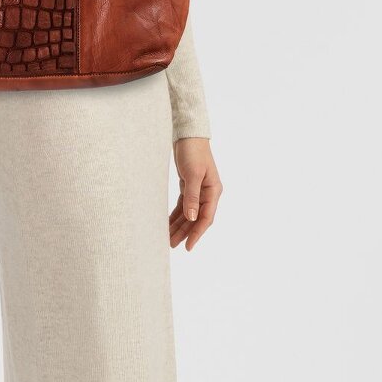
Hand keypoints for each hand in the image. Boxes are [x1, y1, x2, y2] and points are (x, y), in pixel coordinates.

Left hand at [169, 137, 219, 251]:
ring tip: (167, 238)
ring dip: (179, 226)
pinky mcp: (189, 187)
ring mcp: (198, 191)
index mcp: (213, 191)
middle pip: (196, 219)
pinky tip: (167, 224)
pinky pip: (183, 206)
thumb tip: (192, 218)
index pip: (206, 218)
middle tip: (172, 245)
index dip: (197, 233)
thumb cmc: (193, 152)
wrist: (188, 136)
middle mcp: (207, 193)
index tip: (188, 246)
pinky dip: (176, 215)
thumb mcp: (193, 174)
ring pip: (189, 214)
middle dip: (185, 233)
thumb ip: (192, 196)